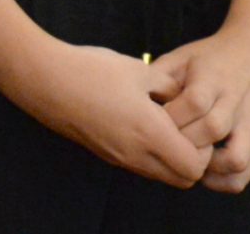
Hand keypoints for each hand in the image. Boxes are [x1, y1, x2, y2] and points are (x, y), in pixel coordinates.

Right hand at [7, 37, 212, 186]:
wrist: (45, 79)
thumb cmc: (92, 70)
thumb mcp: (139, 70)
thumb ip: (169, 85)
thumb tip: (185, 94)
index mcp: (149, 133)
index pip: (195, 166)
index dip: (204, 148)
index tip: (197, 121)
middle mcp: (135, 154)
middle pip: (182, 179)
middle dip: (193, 158)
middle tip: (187, 126)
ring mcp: (118, 157)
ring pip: (161, 174)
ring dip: (171, 156)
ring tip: (165, 121)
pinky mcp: (106, 153)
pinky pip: (141, 165)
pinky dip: (152, 153)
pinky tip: (142, 121)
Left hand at [153, 22, 249, 192]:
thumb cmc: (212, 57)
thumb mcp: (183, 57)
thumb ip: (158, 76)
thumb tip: (131, 98)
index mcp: (214, 79)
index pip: (194, 102)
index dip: (171, 118)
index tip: (154, 123)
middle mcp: (236, 102)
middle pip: (212, 129)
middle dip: (184, 143)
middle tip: (167, 145)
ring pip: (235, 158)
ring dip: (208, 168)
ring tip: (188, 163)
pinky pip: (246, 171)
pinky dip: (225, 180)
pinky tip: (207, 173)